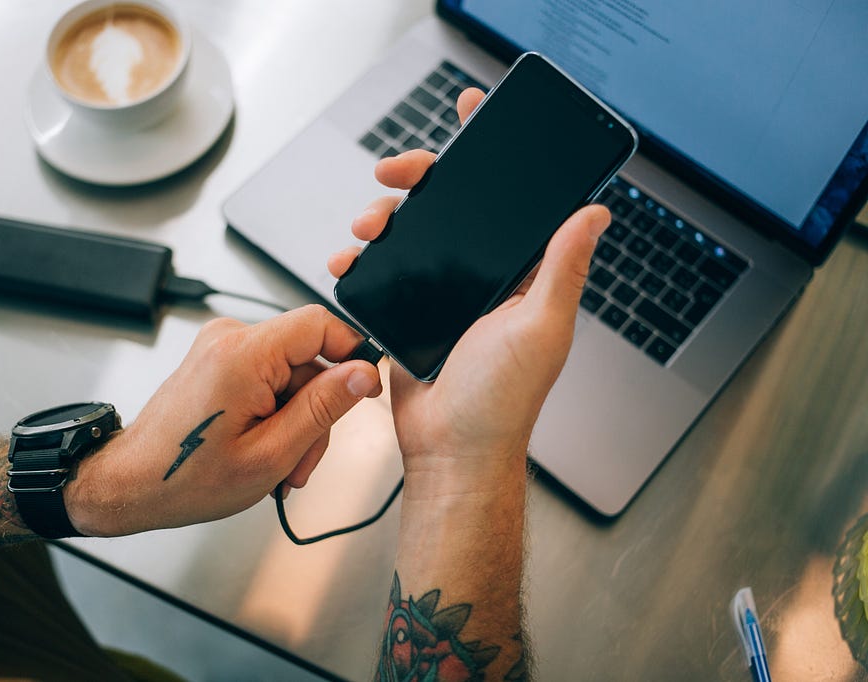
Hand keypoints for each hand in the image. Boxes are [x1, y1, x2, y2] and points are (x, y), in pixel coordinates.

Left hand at [65, 304, 381, 535]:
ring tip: (279, 466)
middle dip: (316, 413)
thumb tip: (362, 374)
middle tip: (301, 462)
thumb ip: (323, 408)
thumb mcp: (271, 453)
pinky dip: (275, 414)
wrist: (131, 484)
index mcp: (243, 354)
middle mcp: (230, 339)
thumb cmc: (184, 477)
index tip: (364, 390)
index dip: (352, 355)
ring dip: (295, 422)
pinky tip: (264, 449)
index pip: (320, 323)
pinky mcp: (219, 361)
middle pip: (308, 359)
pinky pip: (269, 379)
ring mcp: (221, 348)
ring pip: (291, 375)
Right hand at [328, 88, 609, 496]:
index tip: (471, 118)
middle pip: (448, 207)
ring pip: (410, 234)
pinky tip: (348, 262)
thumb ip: (562, 267)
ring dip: (383, 218)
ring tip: (367, 227)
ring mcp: (443, 294)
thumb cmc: (503, 400)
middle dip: (418, 178)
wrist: (450, 451)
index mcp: (521, 274)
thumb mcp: (540, 327)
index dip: (490, 157)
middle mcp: (483, 278)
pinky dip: (361, 262)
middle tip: (395, 170)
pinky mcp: (408, 313)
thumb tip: (596, 212)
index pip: (510, 202)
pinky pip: (383, 273)